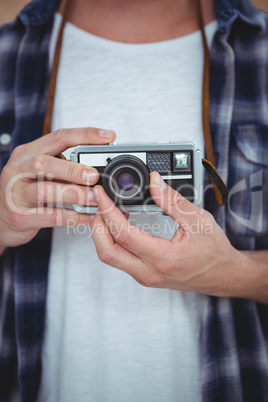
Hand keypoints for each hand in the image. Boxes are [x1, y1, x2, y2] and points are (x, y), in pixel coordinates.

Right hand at [0, 127, 115, 253]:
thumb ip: (62, 165)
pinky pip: (50, 216)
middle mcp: (18, 170)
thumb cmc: (25, 192)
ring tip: (94, 198)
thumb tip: (99, 165)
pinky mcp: (21, 216)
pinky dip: (72, 216)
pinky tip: (87, 216)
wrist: (1, 219)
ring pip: (44, 190)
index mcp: (27, 153)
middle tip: (94, 175)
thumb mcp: (38, 172)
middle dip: (72, 169)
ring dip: (73, 194)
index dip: (85, 135)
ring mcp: (16, 194)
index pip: (58, 137)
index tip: (108, 137)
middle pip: (44, 163)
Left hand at [90, 171, 245, 296]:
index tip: (101, 195)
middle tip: (99, 203)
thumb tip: (153, 181)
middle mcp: (149, 272)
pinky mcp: (144, 275)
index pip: (123, 234)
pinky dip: (113, 241)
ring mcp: (145, 276)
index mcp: (163, 258)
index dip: (107, 211)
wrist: (223, 275)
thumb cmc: (214, 251)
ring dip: (102, 234)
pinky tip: (118, 224)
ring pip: (111, 257)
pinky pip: (120, 259)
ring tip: (108, 211)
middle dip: (97, 225)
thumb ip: (171, 199)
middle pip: (107, 252)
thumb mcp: (197, 219)